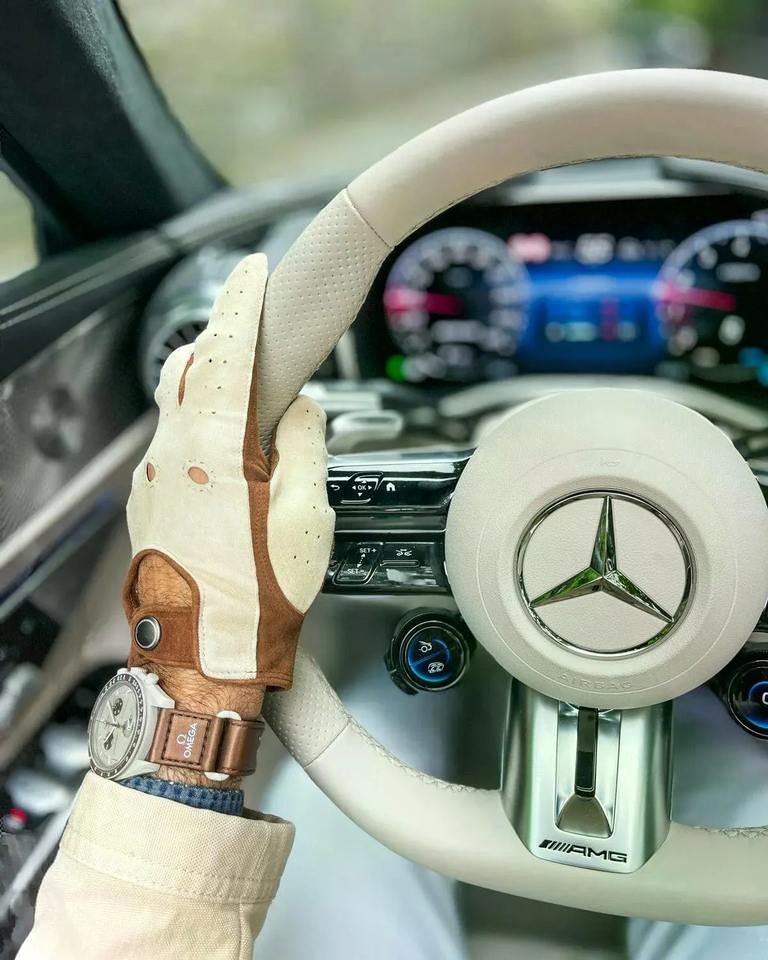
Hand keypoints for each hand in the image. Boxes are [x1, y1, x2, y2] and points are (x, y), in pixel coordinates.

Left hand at [122, 254, 333, 783]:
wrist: (202, 662)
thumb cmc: (258, 600)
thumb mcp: (305, 517)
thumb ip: (301, 447)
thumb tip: (298, 409)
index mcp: (211, 449)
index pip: (222, 351)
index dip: (240, 303)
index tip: (252, 269)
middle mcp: (169, 455)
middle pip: (187, 365)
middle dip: (220, 333)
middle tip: (254, 320)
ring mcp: (151, 479)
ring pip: (175, 402)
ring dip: (209, 378)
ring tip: (248, 380)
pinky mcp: (148, 503)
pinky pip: (172, 441)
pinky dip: (199, 420)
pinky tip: (228, 442)